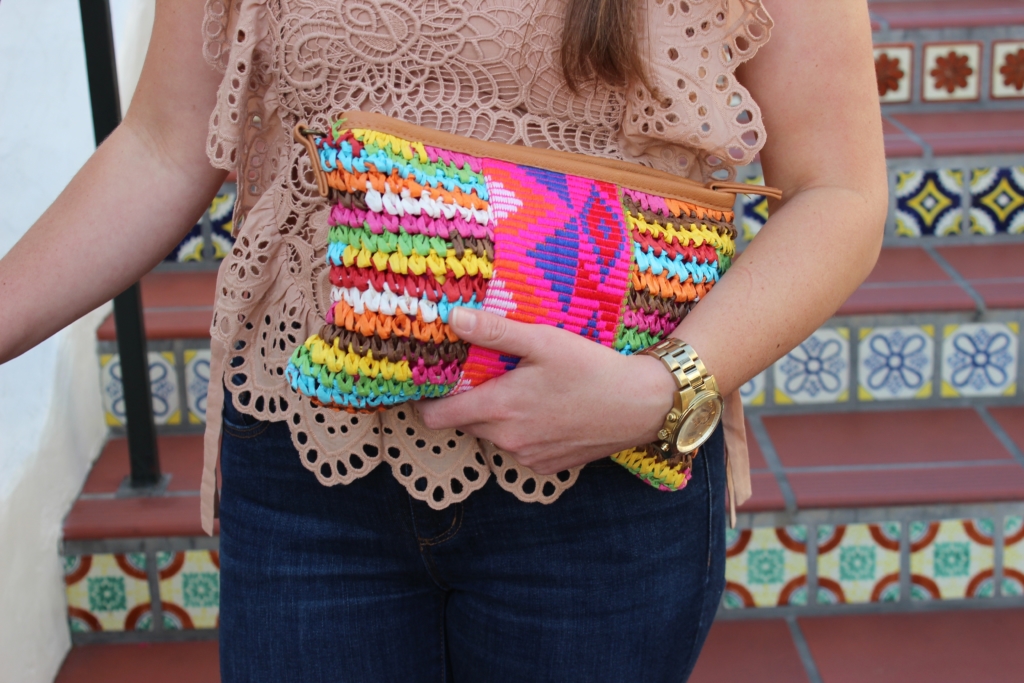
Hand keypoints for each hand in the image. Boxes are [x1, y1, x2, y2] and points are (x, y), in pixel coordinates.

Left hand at [417, 308, 675, 473]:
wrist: (642, 405)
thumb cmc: (592, 368)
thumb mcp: (543, 340)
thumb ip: (495, 331)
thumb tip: (451, 318)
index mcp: (499, 408)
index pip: (436, 417)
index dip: (426, 401)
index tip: (431, 384)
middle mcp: (507, 439)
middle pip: (464, 424)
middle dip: (465, 403)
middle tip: (482, 376)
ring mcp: (527, 457)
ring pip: (493, 436)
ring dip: (496, 417)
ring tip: (520, 389)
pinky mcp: (548, 466)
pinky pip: (519, 449)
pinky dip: (522, 432)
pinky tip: (546, 410)